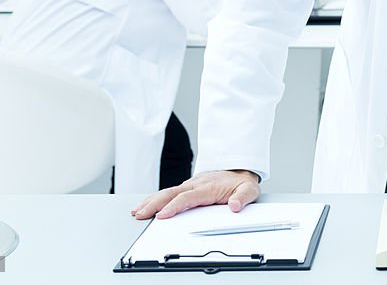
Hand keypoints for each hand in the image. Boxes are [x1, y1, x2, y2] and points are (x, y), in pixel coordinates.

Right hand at [131, 169, 260, 219]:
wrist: (240, 170)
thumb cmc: (242, 182)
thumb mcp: (249, 190)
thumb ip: (243, 198)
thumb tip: (234, 206)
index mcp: (208, 187)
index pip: (188, 197)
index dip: (174, 206)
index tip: (162, 215)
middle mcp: (196, 184)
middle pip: (171, 193)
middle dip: (154, 204)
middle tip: (140, 214)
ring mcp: (190, 185)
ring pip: (167, 191)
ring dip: (151, 201)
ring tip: (137, 211)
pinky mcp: (187, 187)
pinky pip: (169, 192)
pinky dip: (155, 198)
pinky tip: (146, 205)